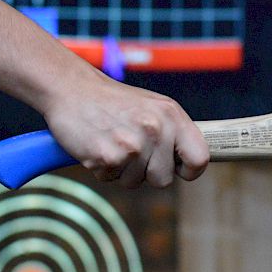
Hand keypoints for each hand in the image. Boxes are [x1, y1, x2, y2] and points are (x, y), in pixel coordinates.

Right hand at [43, 71, 209, 187]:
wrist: (72, 88)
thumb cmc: (113, 101)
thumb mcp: (153, 107)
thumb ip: (173, 132)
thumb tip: (195, 160)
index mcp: (171, 115)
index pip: (200, 158)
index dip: (190, 170)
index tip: (179, 169)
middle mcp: (155, 129)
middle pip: (164, 179)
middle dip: (146, 172)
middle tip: (131, 149)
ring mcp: (132, 144)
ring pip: (135, 182)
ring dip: (122, 170)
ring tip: (112, 142)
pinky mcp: (108, 157)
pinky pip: (111, 179)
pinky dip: (102, 168)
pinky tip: (98, 145)